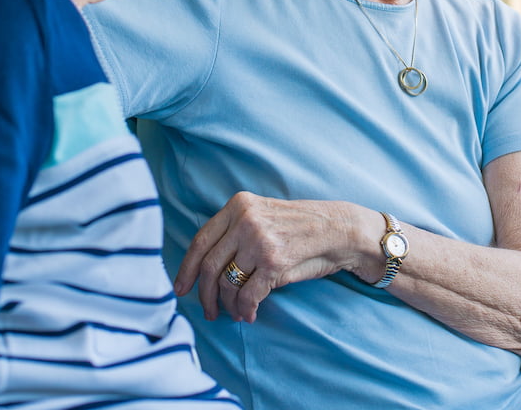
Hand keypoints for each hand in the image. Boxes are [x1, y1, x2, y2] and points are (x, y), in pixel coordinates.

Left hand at [173, 192, 372, 323]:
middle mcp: (245, 220)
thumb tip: (206, 269)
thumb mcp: (264, 216)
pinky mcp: (274, 262)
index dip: (187, 268)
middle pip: (210, 265)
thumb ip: (235, 231)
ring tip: (234, 314)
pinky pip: (248, 295)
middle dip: (204, 294)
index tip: (181, 288)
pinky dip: (246, 309)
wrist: (340, 229)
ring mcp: (259, 241)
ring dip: (227, 305)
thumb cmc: (301, 227)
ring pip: (227, 283)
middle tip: (207, 311)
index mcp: (238, 205)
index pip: (201, 240)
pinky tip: (250, 315)